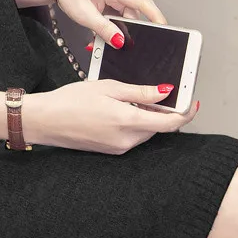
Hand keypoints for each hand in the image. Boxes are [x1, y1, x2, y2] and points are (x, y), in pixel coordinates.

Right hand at [22, 78, 199, 154]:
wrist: (45, 120)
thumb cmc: (70, 101)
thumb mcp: (108, 88)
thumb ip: (139, 92)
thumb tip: (165, 92)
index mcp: (128, 122)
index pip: (171, 123)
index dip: (186, 112)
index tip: (193, 101)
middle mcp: (126, 141)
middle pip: (159, 128)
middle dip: (163, 111)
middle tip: (157, 91)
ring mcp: (118, 148)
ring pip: (145, 132)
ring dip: (147, 117)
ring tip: (130, 98)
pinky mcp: (110, 150)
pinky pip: (132, 137)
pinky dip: (134, 123)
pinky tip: (119, 109)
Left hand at [52, 0, 164, 48]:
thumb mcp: (84, 14)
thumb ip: (104, 29)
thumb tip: (120, 41)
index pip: (143, 3)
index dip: (156, 17)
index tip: (165, 29)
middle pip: (135, 14)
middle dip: (126, 29)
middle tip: (112, 40)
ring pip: (128, 15)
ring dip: (118, 26)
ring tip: (100, 30)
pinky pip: (123, 12)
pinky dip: (114, 21)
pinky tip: (103, 24)